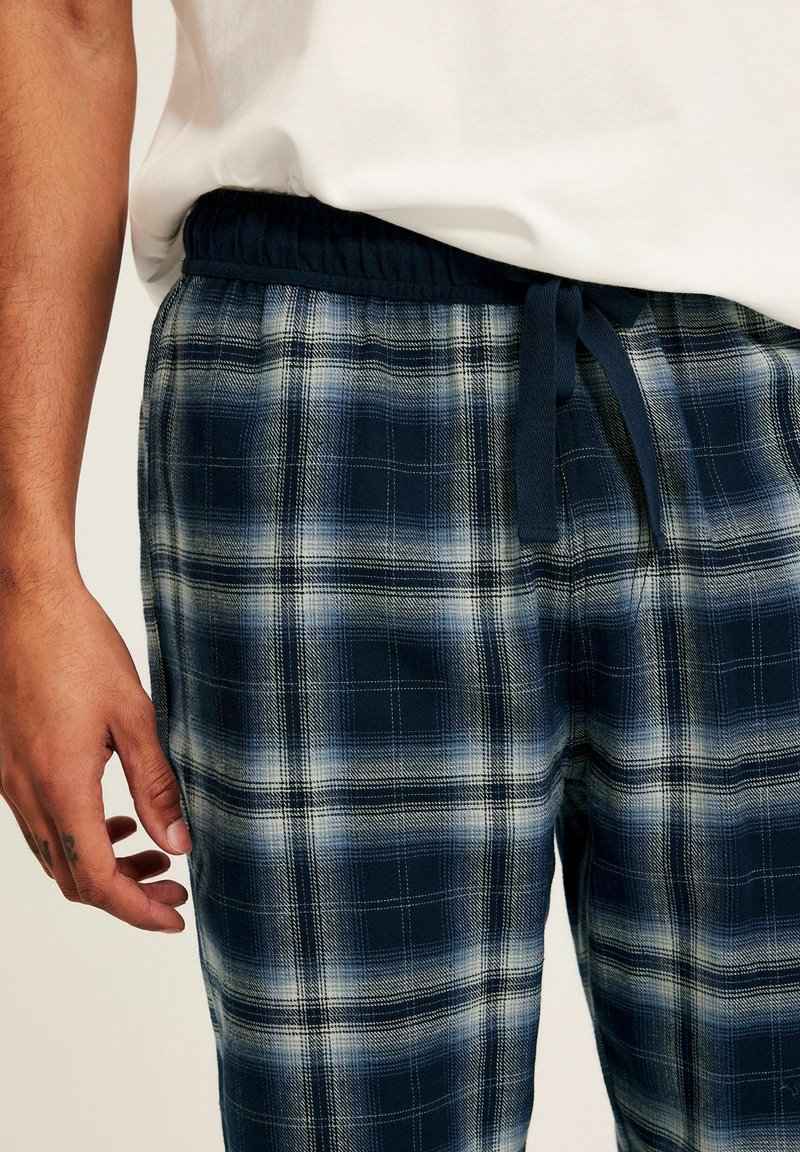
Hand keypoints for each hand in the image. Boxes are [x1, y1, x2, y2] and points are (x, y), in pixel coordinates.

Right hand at [0, 570, 191, 931]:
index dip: (138, 910)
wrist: (24, 603)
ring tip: (153, 854)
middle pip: (73, 879)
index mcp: (62, 786)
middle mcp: (27, 793)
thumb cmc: (79, 648)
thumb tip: (178, 844)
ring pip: (55, 855)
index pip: (98, 881)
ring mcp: (10, 781)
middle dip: (126, 895)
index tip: (175, 916)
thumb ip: (156, 785)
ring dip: (103, 867)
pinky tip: (113, 818)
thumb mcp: (135, 716)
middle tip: (174, 887)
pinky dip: (79, 837)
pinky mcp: (7, 765)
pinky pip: (41, 824)